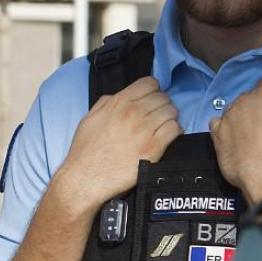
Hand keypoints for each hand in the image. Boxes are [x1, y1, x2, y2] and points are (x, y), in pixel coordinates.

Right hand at [56, 77, 181, 214]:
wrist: (86, 177)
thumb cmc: (86, 150)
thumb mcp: (91, 118)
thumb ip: (108, 103)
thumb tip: (121, 96)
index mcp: (118, 102)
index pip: (150, 83)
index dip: (154, 90)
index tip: (153, 99)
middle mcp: (133, 112)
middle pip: (163, 98)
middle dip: (163, 105)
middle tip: (159, 115)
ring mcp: (145, 129)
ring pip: (172, 112)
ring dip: (170, 118)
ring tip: (163, 126)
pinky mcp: (154, 147)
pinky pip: (175, 129)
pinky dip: (175, 131)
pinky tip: (168, 137)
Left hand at [210, 79, 261, 204]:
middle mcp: (242, 102)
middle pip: (249, 97)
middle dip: (257, 106)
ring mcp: (227, 118)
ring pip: (233, 110)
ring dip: (240, 116)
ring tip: (251, 133)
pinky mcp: (217, 135)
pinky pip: (216, 124)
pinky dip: (224, 127)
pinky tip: (233, 137)